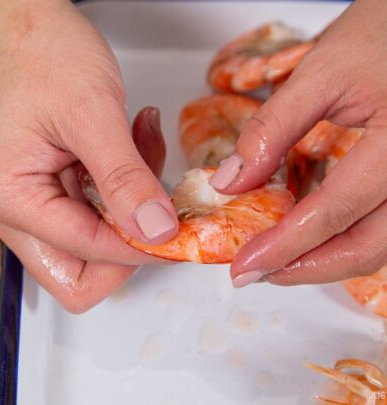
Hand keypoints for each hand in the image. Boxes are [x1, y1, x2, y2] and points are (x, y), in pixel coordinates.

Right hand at [0, 0, 174, 312]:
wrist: (20, 17)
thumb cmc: (38, 51)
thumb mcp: (90, 112)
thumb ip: (123, 178)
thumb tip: (156, 233)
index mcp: (13, 199)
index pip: (88, 253)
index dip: (144, 245)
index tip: (187, 227)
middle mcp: (12, 210)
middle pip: (79, 275)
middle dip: (129, 245)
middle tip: (162, 206)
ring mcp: (28, 201)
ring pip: (88, 247)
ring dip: (129, 210)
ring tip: (142, 149)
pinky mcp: (45, 186)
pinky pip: (89, 212)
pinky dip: (121, 187)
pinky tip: (130, 143)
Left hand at [213, 1, 386, 286]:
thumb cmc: (381, 35)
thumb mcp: (320, 73)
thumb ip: (273, 129)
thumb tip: (231, 183)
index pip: (336, 211)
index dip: (285, 245)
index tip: (244, 266)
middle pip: (371, 246)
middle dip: (309, 268)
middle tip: (257, 272)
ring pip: (385, 243)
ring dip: (330, 259)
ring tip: (278, 258)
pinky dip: (350, 237)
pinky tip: (311, 234)